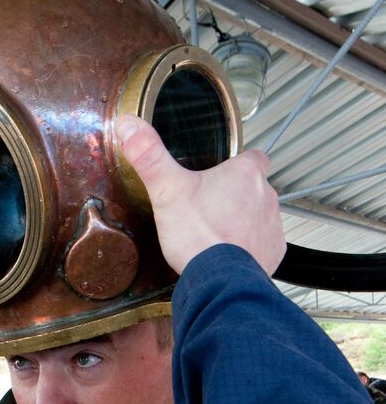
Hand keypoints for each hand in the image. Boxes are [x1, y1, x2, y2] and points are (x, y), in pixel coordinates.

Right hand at [116, 115, 285, 275]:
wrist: (220, 279)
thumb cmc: (198, 235)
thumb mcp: (167, 190)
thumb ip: (149, 156)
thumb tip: (129, 125)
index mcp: (245, 174)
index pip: (254, 156)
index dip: (239, 163)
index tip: (223, 172)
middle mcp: (267, 195)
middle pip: (254, 188)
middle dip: (236, 196)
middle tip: (207, 209)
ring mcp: (273, 225)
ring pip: (259, 215)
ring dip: (243, 221)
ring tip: (215, 233)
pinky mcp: (274, 252)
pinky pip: (264, 244)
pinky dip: (249, 247)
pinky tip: (228, 253)